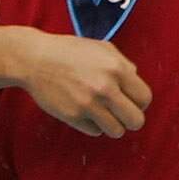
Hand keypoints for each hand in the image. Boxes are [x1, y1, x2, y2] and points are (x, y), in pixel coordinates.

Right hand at [11, 29, 149, 137]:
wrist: (34, 58)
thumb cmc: (68, 51)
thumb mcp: (101, 48)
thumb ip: (124, 65)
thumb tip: (136, 85)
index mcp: (117, 69)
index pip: (145, 99)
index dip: (140, 102)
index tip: (131, 102)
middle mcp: (105, 88)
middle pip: (136, 121)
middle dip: (130, 119)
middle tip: (120, 113)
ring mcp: (88, 104)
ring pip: (116, 131)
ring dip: (111, 124)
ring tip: (102, 114)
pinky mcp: (72, 116)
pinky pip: (95, 131)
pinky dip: (92, 125)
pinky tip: (84, 112)